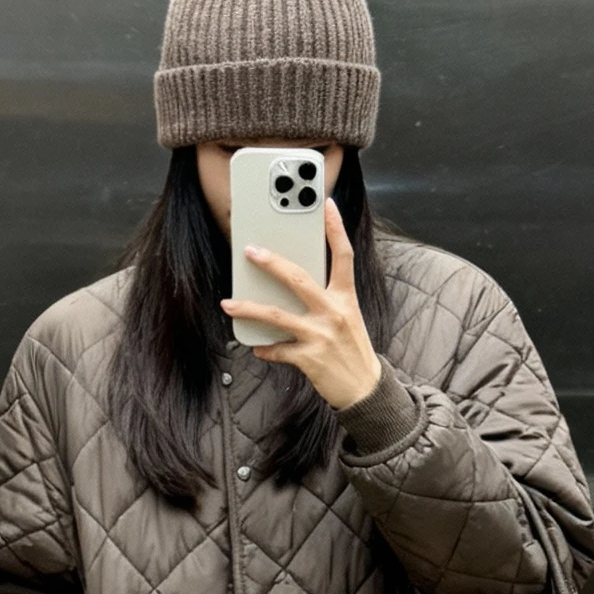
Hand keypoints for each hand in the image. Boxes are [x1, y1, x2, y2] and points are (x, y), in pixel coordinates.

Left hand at [221, 197, 381, 412]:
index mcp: (345, 297)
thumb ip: (326, 298)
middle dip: (271, 263)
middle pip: (299, 279)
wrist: (365, 389)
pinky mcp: (309, 358)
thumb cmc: (353, 349)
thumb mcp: (347, 317)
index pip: (343, 255)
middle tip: (250, 251)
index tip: (326, 204)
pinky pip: (278, 349)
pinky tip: (258, 346)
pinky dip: (265, 348)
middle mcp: (333, 312)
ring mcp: (320, 335)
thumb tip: (293, 284)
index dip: (335, 228)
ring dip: (249, 308)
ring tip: (228, 303)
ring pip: (277, 315)